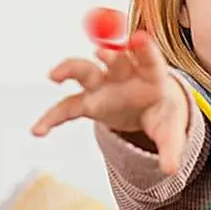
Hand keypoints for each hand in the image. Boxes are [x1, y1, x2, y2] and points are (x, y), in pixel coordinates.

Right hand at [31, 31, 188, 173]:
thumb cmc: (163, 112)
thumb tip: (171, 170)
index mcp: (151, 75)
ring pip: (84, 71)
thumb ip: (171, 147)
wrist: (150, 109)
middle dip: (108, 55)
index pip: (149, 59)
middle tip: (100, 51)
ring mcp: (103, 85)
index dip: (144, 49)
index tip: (140, 39)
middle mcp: (124, 74)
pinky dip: (52, 117)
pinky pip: (67, 107)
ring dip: (69, 69)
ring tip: (54, 76)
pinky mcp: (89, 101)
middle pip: (114, 59)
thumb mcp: (171, 130)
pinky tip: (38, 131)